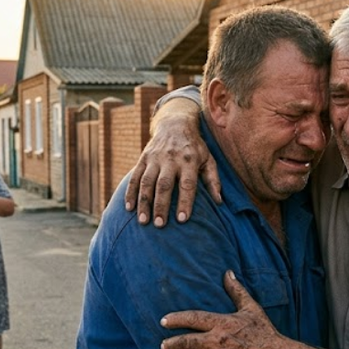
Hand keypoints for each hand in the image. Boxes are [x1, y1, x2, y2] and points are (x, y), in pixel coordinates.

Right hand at [125, 98, 220, 226]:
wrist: (175, 124)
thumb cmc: (195, 148)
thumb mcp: (208, 160)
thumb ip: (213, 180)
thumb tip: (219, 202)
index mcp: (189, 160)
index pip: (187, 184)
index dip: (184, 202)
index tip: (182, 220)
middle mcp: (171, 159)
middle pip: (164, 184)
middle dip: (161, 205)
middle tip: (160, 225)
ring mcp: (155, 158)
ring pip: (146, 182)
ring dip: (144, 202)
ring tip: (143, 222)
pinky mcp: (143, 158)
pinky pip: (135, 177)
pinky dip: (131, 192)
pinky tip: (129, 208)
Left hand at [161, 271, 288, 348]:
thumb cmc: (264, 332)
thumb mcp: (251, 308)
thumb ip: (236, 291)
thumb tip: (228, 273)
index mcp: (221, 323)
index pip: (192, 319)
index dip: (175, 319)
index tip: (163, 321)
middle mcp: (216, 341)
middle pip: (186, 342)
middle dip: (171, 344)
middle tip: (163, 345)